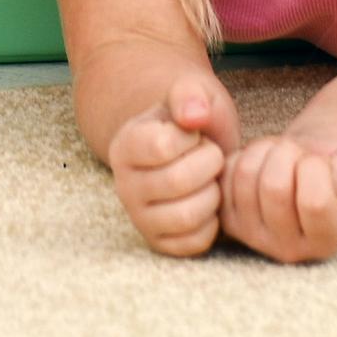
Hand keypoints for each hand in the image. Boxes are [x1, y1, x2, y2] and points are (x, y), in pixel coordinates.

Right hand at [107, 74, 241, 256]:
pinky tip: (208, 203)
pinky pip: (195, 242)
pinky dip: (213, 224)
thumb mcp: (191, 94)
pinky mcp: (161, 243)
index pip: (162, 146)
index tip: (194, 133)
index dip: (192, 138)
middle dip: (209, 164)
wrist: (193, 152)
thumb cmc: (192, 122)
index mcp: (124, 147)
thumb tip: (194, 115)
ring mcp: (140, 218)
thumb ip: (189, 93)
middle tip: (211, 155)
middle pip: (177, 182)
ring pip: (187, 216)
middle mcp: (123, 186)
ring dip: (212, 195)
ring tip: (210, 179)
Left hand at [219, 125, 336, 264]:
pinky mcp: (228, 217)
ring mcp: (253, 236)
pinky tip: (263, 162)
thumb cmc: (335, 171)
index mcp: (326, 242)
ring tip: (282, 155)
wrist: (308, 171)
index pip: (314, 202)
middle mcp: (288, 249)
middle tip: (299, 153)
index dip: (317, 167)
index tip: (321, 163)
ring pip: (246, 174)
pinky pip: (227, 172)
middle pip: (274, 187)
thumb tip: (312, 169)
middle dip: (289, 152)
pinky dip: (245, 154)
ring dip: (266, 149)